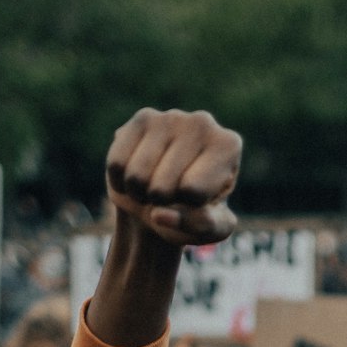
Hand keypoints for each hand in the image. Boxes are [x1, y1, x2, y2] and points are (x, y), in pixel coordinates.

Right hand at [105, 108, 241, 247]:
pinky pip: (117, 164)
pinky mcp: (141, 119)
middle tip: (173, 194)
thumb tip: (159, 214)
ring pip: (138, 177)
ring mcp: (170, 117)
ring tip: (155, 186)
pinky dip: (122, 182)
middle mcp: (203, 122)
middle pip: (164, 187)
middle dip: (162, 203)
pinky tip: (138, 176)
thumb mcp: (212, 229)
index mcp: (228, 146)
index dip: (188, 207)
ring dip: (140, 194)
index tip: (199, 198)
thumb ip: (199, 227)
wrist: (167, 200)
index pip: (193, 192)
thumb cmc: (197, 214)